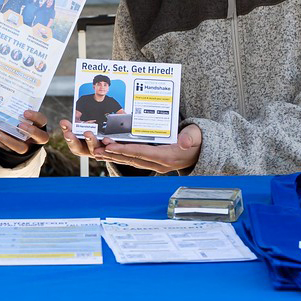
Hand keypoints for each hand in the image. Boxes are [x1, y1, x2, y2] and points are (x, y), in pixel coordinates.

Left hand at [0, 109, 49, 157]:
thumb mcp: (21, 116)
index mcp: (40, 126)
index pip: (42, 121)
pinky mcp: (16, 153)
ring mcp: (27, 147)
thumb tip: (3, 104)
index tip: (25, 112)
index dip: (36, 117)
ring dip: (9, 140)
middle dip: (31, 131)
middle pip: (41, 137)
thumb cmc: (20, 120)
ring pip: (22, 148)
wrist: (17, 136)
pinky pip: (8, 150)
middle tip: (20, 125)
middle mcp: (36, 138)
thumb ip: (16, 112)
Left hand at [57, 122, 202, 174]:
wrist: (203, 152)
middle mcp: (160, 164)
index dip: (126, 149)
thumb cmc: (199, 141)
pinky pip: (135, 159)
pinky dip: (122, 156)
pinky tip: (110, 153)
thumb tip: (184, 143)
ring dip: (114, 156)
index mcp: (168, 157)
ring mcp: (156, 164)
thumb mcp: (197, 136)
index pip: (142, 153)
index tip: (111, 145)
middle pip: (132, 159)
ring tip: (98, 152)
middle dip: (114, 154)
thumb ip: (190, 138)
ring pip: (131, 161)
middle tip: (97, 149)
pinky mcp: (154, 162)